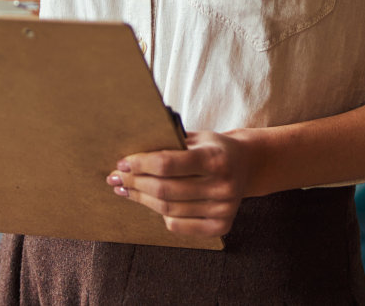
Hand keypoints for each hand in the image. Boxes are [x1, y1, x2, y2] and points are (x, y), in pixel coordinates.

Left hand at [106, 130, 258, 238]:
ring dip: (142, 199)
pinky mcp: (220, 226)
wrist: (247, 164)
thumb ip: (170, 144)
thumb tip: (130, 156)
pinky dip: (161, 215)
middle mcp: (222, 186)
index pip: (167, 164)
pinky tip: (150, 204)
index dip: (140, 164)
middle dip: (135, 182)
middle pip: (164, 189)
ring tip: (126, 190)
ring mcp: (223, 209)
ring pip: (168, 210)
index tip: (123, 162)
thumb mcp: (197, 138)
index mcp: (215, 158)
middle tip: (116, 177)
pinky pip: (179, 226)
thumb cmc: (214, 148)